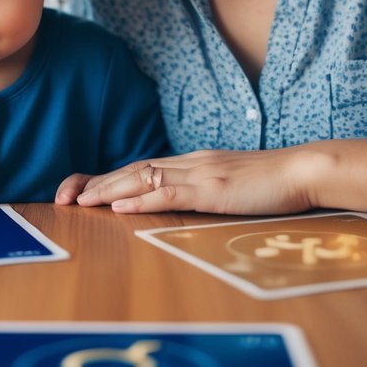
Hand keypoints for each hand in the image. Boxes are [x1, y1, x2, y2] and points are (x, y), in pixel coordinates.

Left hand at [56, 148, 318, 214]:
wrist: (304, 170)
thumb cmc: (273, 182)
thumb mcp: (231, 184)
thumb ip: (206, 188)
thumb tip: (181, 200)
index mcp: (193, 162)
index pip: (141, 166)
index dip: (108, 177)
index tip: (81, 190)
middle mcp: (190, 162)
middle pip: (133, 168)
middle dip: (96, 182)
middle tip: (63, 195)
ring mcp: (201, 172)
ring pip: (144, 177)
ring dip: (109, 188)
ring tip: (81, 200)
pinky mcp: (213, 188)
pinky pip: (171, 192)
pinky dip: (142, 198)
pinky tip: (121, 205)